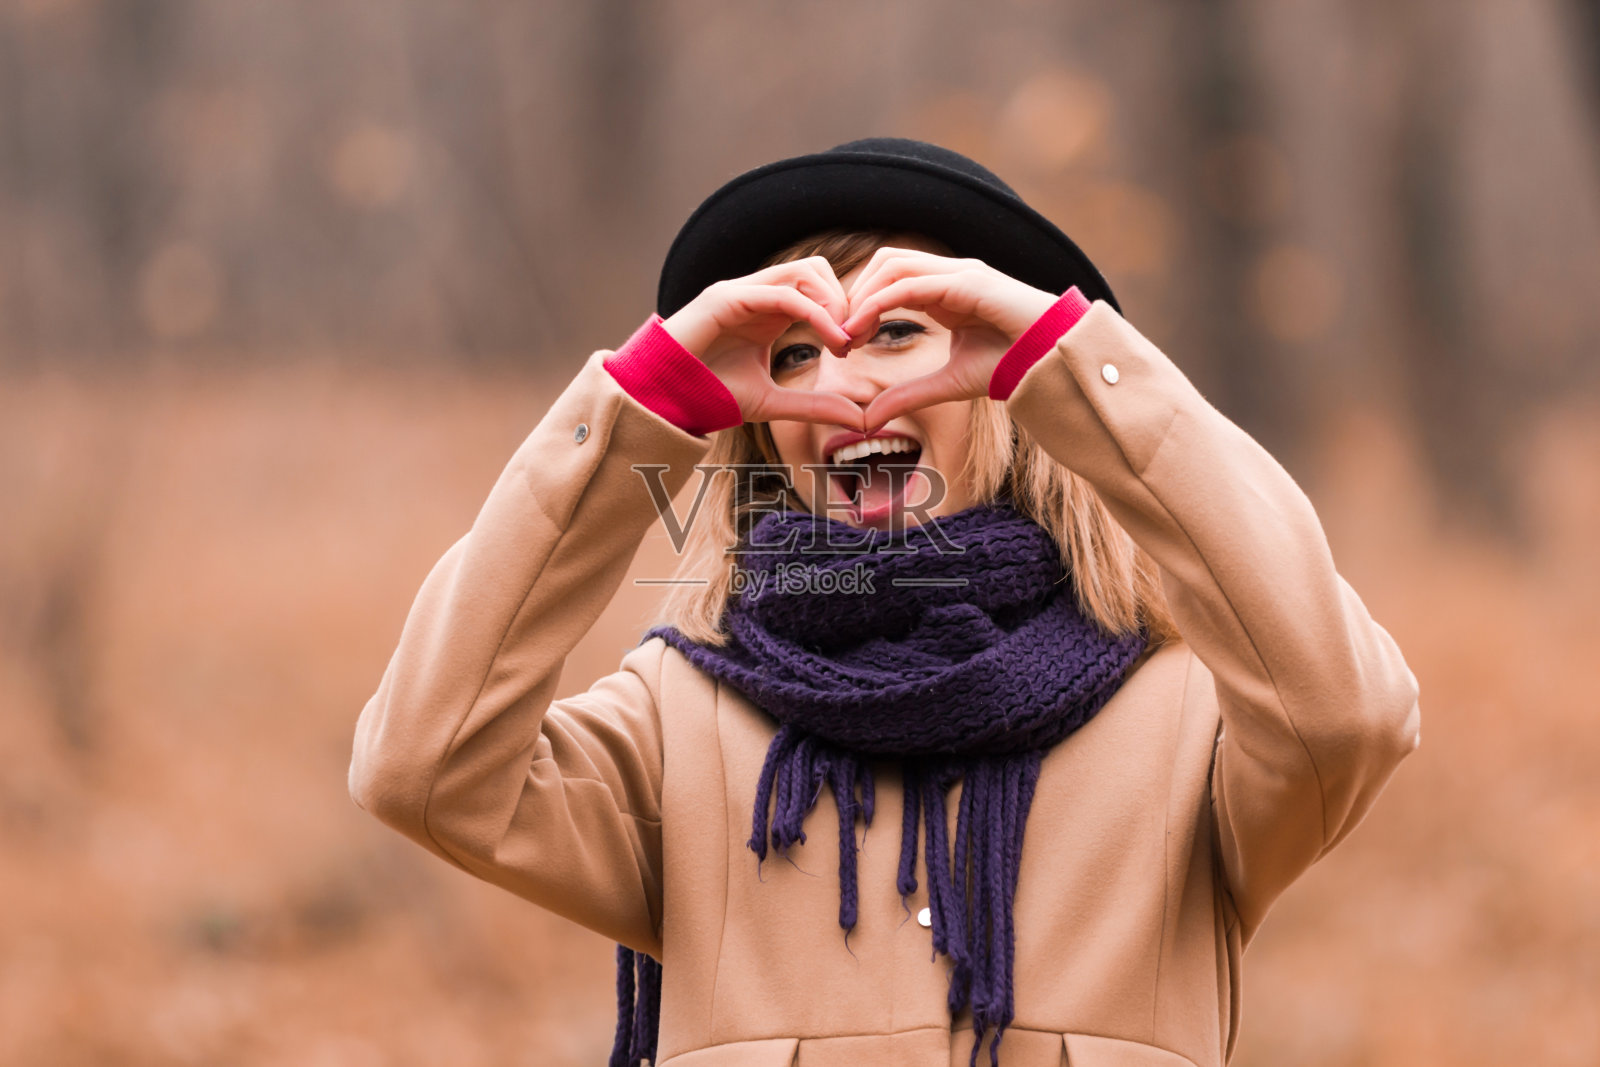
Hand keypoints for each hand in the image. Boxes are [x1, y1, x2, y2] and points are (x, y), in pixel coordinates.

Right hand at [661, 258, 864, 429]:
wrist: (664, 400)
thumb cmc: (709, 395)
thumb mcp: (772, 402)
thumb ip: (813, 405)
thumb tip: (858, 417)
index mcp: (767, 310)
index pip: (818, 288)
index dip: (844, 311)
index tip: (855, 346)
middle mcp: (756, 293)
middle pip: (817, 269)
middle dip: (844, 300)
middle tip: (852, 341)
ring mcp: (741, 291)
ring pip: (804, 271)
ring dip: (832, 303)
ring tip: (840, 341)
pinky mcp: (727, 297)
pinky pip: (784, 294)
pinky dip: (814, 313)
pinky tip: (828, 341)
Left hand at [838, 247, 1057, 430]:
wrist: (1053, 363)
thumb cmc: (1012, 367)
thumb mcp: (947, 384)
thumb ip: (908, 395)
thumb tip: (869, 418)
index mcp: (946, 289)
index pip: (890, 278)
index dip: (860, 304)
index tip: (843, 342)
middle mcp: (950, 273)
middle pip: (885, 261)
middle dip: (855, 292)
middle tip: (838, 333)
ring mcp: (959, 273)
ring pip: (892, 265)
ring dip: (862, 295)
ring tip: (847, 332)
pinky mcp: (967, 282)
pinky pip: (910, 284)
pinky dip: (880, 303)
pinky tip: (863, 329)